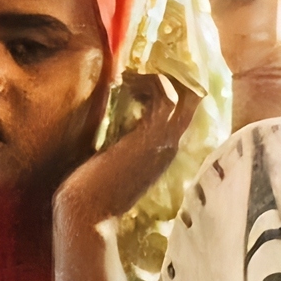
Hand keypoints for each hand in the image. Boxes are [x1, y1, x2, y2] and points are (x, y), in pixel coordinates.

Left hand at [48, 75, 197, 280]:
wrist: (86, 215)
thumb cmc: (92, 193)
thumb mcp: (113, 161)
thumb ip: (122, 142)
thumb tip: (114, 121)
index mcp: (161, 153)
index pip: (183, 114)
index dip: (173, 90)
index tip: (147, 77)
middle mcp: (170, 146)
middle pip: (194, 100)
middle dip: (175, 77)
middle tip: (147, 66)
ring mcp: (165, 142)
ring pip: (184, 94)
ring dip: (157, 77)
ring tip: (130, 76)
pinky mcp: (152, 137)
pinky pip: (165, 96)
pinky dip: (148, 82)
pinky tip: (124, 82)